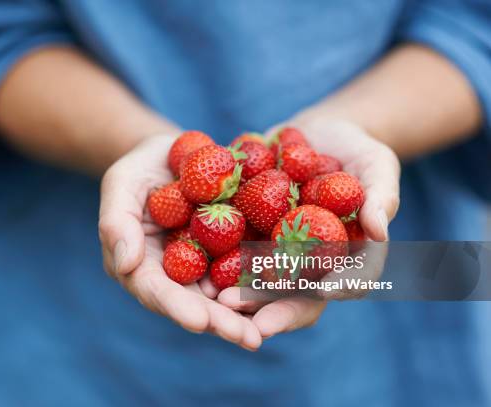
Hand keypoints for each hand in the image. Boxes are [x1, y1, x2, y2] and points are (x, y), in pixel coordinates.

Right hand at [99, 135, 262, 350]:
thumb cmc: (140, 169)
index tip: (199, 320)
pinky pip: (249, 268)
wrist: (175, 154)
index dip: (177, 306)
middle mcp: (176, 274)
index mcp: (143, 266)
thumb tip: (125, 265)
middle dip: (221, 322)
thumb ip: (116, 223)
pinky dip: (266, 282)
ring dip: (248, 313)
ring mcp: (206, 265)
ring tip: (268, 329)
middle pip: (196, 302)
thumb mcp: (121, 185)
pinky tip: (289, 293)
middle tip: (247, 338)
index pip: (156, 291)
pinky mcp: (233, 249)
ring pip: (226, 294)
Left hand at [218, 115, 400, 337]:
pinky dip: (214, 256)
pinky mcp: (250, 231)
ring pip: (256, 279)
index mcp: (344, 258)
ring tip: (213, 297)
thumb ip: (382, 196)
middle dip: (268, 304)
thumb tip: (380, 231)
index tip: (320, 293)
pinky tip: (192, 259)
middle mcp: (307, 263)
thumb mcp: (377, 164)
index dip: (338, 287)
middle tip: (244, 315)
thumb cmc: (357, 149)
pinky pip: (231, 248)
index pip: (342, 284)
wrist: (315, 132)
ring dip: (237, 291)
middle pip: (291, 293)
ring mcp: (276, 251)